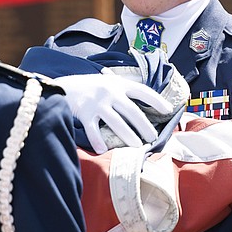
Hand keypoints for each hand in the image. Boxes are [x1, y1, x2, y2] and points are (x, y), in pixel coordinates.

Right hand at [55, 73, 172, 152]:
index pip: (142, 91)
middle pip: (132, 111)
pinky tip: (103, 150)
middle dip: (144, 126)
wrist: (62, 86)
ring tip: (137, 148)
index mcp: (118, 84)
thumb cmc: (90, 86)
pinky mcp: (84, 113)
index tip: (168, 110)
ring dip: (128, 136)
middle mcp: (109, 92)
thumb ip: (123, 88)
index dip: (156, 100)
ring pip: (116, 123)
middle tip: (153, 138)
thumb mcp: (107, 81)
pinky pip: (93, 130)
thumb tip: (145, 97)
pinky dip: (98, 141)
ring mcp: (97, 103)